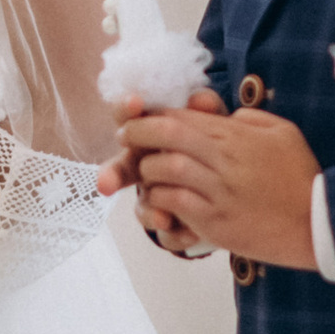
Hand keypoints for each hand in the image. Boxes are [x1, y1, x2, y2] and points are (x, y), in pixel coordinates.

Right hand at [101, 87, 223, 253]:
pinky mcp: (170, 224)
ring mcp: (154, 197)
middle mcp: (144, 168)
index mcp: (149, 137)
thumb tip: (200, 98)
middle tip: (105, 185)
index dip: (127, 109)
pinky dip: (177, 234)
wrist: (229, 184)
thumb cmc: (209, 146)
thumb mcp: (212, 124)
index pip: (129, 119)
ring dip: (149, 213)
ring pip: (142, 207)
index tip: (135, 102)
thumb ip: (206, 111)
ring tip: (163, 219)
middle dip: (111, 176)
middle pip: (120, 169)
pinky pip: (167, 234)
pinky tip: (192, 234)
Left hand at [117, 97, 322, 271]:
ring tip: (145, 173)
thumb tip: (224, 116)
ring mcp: (219, 191)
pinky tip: (159, 201)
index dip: (152, 116)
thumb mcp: (283, 133)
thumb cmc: (302, 178)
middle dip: (137, 135)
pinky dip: (159, 200)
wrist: (320, 225)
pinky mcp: (216, 222)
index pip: (183, 116)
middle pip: (167, 136)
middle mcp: (224, 159)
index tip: (138, 120)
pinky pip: (174, 203)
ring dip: (147, 170)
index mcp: (237, 135)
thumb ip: (250, 118)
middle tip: (126, 139)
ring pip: (165, 169)